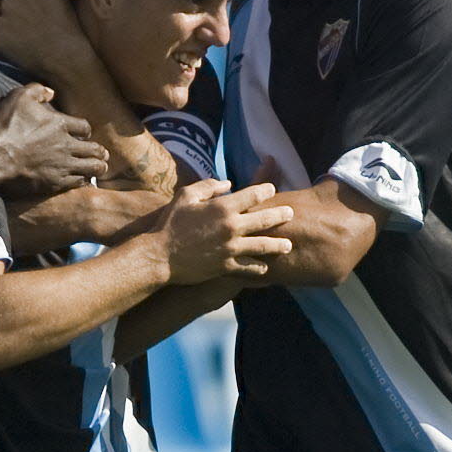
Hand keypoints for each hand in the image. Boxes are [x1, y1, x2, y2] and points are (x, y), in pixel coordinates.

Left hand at [0, 0, 92, 81]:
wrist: (64, 55)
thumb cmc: (65, 25)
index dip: (23, 3)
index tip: (33, 13)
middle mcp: (7, 2)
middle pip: (5, 5)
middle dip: (14, 14)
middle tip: (29, 26)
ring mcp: (0, 21)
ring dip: (7, 28)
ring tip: (24, 38)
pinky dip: (3, 43)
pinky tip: (18, 47)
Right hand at [0, 82, 107, 197]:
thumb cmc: (7, 126)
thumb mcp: (19, 97)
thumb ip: (37, 90)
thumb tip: (51, 92)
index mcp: (61, 124)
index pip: (84, 127)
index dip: (85, 131)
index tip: (84, 134)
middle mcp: (66, 145)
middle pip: (94, 149)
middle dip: (99, 151)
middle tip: (103, 153)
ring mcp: (62, 165)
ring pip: (92, 168)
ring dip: (98, 167)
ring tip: (100, 167)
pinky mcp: (55, 182)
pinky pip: (77, 182)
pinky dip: (83, 181)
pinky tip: (83, 180)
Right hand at [151, 179, 292, 283]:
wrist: (160, 256)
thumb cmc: (170, 224)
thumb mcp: (185, 196)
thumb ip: (208, 186)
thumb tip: (227, 184)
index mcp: (222, 207)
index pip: (254, 194)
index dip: (266, 190)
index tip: (271, 190)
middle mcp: (231, 227)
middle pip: (266, 219)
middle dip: (281, 215)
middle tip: (291, 214)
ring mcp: (231, 248)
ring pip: (263, 246)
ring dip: (278, 245)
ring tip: (288, 245)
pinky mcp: (226, 266)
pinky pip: (249, 267)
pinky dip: (260, 268)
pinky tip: (267, 267)